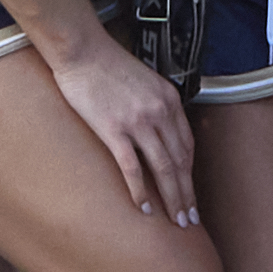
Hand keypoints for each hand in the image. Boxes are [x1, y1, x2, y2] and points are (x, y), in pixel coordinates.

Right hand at [50, 32, 200, 223]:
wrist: (81, 50)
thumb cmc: (106, 64)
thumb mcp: (144, 80)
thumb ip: (155, 105)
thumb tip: (158, 132)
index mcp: (169, 99)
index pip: (187, 145)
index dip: (190, 173)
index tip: (191, 193)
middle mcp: (159, 111)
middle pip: (180, 161)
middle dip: (187, 194)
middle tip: (190, 220)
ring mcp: (138, 121)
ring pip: (163, 168)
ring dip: (172, 198)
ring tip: (176, 221)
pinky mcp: (114, 129)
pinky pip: (132, 167)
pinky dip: (140, 191)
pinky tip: (144, 208)